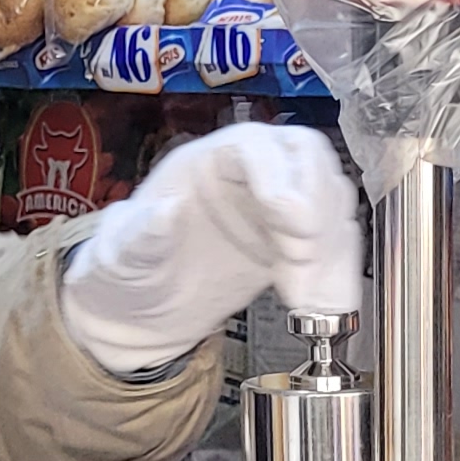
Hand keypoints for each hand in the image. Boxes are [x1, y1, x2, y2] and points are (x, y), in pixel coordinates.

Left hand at [60, 123, 362, 374]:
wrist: (143, 314)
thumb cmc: (126, 274)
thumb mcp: (120, 259)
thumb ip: (139, 236)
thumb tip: (164, 212)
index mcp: (204, 162)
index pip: (254, 146)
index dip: (278, 175)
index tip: (289, 216)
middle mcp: (248, 173)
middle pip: (305, 158)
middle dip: (316, 203)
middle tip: (306, 253)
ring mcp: (277, 206)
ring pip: (328, 198)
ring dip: (331, 244)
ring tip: (308, 294)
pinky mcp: (296, 240)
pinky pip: (334, 242)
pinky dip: (339, 270)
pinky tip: (324, 301)